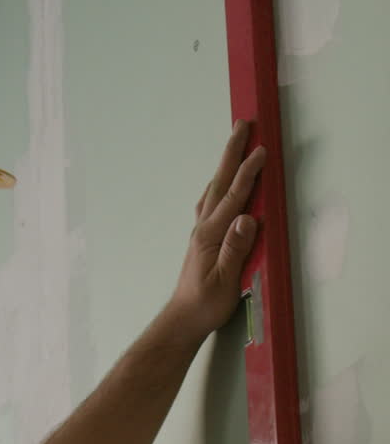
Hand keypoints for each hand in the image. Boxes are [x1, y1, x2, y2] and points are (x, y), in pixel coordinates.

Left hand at [169, 120, 265, 341]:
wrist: (183, 319)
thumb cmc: (206, 304)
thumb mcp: (226, 280)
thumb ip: (236, 248)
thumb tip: (248, 218)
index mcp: (212, 234)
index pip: (234, 197)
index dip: (248, 172)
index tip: (261, 149)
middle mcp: (204, 228)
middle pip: (220, 182)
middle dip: (232, 153)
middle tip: (242, 124)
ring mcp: (201, 232)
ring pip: (214, 189)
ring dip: (225, 165)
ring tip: (234, 144)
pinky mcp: (202, 239)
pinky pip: (210, 202)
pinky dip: (218, 185)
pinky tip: (219, 184)